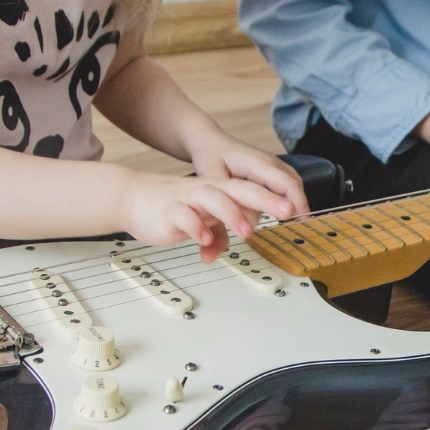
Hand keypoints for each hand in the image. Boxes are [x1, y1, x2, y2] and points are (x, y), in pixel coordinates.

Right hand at [120, 172, 296, 263]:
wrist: (132, 198)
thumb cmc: (170, 208)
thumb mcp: (202, 219)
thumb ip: (221, 229)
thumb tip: (238, 240)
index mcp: (219, 191)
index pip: (251, 190)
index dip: (274, 198)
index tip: (296, 210)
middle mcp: (207, 191)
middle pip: (240, 188)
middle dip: (266, 199)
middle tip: (286, 211)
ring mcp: (189, 198)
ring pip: (213, 197)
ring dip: (232, 213)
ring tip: (246, 231)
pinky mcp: (170, 210)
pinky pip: (185, 216)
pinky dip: (196, 227)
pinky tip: (205, 239)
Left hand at [189, 132, 310, 219]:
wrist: (210, 141)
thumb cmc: (209, 158)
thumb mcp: (212, 179)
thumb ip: (228, 201)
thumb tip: (247, 227)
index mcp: (257, 162)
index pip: (285, 182)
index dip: (295, 201)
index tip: (297, 218)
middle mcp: (270, 161)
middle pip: (294, 183)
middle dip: (300, 204)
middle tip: (301, 225)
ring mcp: (274, 163)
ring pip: (294, 183)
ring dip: (297, 201)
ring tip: (297, 221)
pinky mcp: (272, 169)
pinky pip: (288, 183)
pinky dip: (291, 197)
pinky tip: (286, 212)